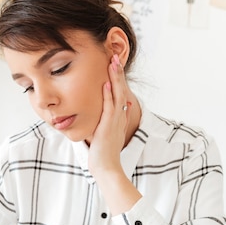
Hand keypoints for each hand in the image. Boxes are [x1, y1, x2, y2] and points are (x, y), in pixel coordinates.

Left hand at [88, 54, 141, 215]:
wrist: (107, 167)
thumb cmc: (104, 153)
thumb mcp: (108, 133)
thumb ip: (112, 121)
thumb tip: (116, 111)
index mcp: (119, 117)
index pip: (120, 93)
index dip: (118, 78)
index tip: (114, 65)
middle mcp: (120, 116)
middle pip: (121, 89)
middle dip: (118, 73)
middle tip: (115, 57)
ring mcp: (115, 121)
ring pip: (117, 94)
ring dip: (115, 78)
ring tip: (113, 63)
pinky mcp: (108, 126)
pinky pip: (109, 108)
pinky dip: (108, 95)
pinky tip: (106, 83)